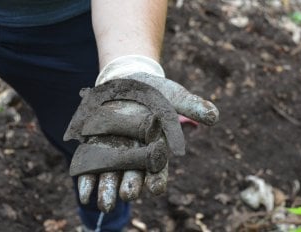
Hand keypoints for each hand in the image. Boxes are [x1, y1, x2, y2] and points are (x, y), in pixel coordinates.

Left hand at [64, 55, 218, 211]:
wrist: (126, 81)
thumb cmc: (155, 92)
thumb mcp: (174, 96)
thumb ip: (192, 106)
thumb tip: (215, 116)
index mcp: (156, 147)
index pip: (159, 168)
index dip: (158, 178)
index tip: (156, 188)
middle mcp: (136, 154)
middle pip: (134, 176)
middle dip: (131, 186)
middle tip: (128, 195)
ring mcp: (114, 152)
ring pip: (111, 176)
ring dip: (108, 190)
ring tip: (105, 205)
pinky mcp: (95, 147)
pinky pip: (90, 167)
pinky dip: (87, 181)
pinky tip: (84, 194)